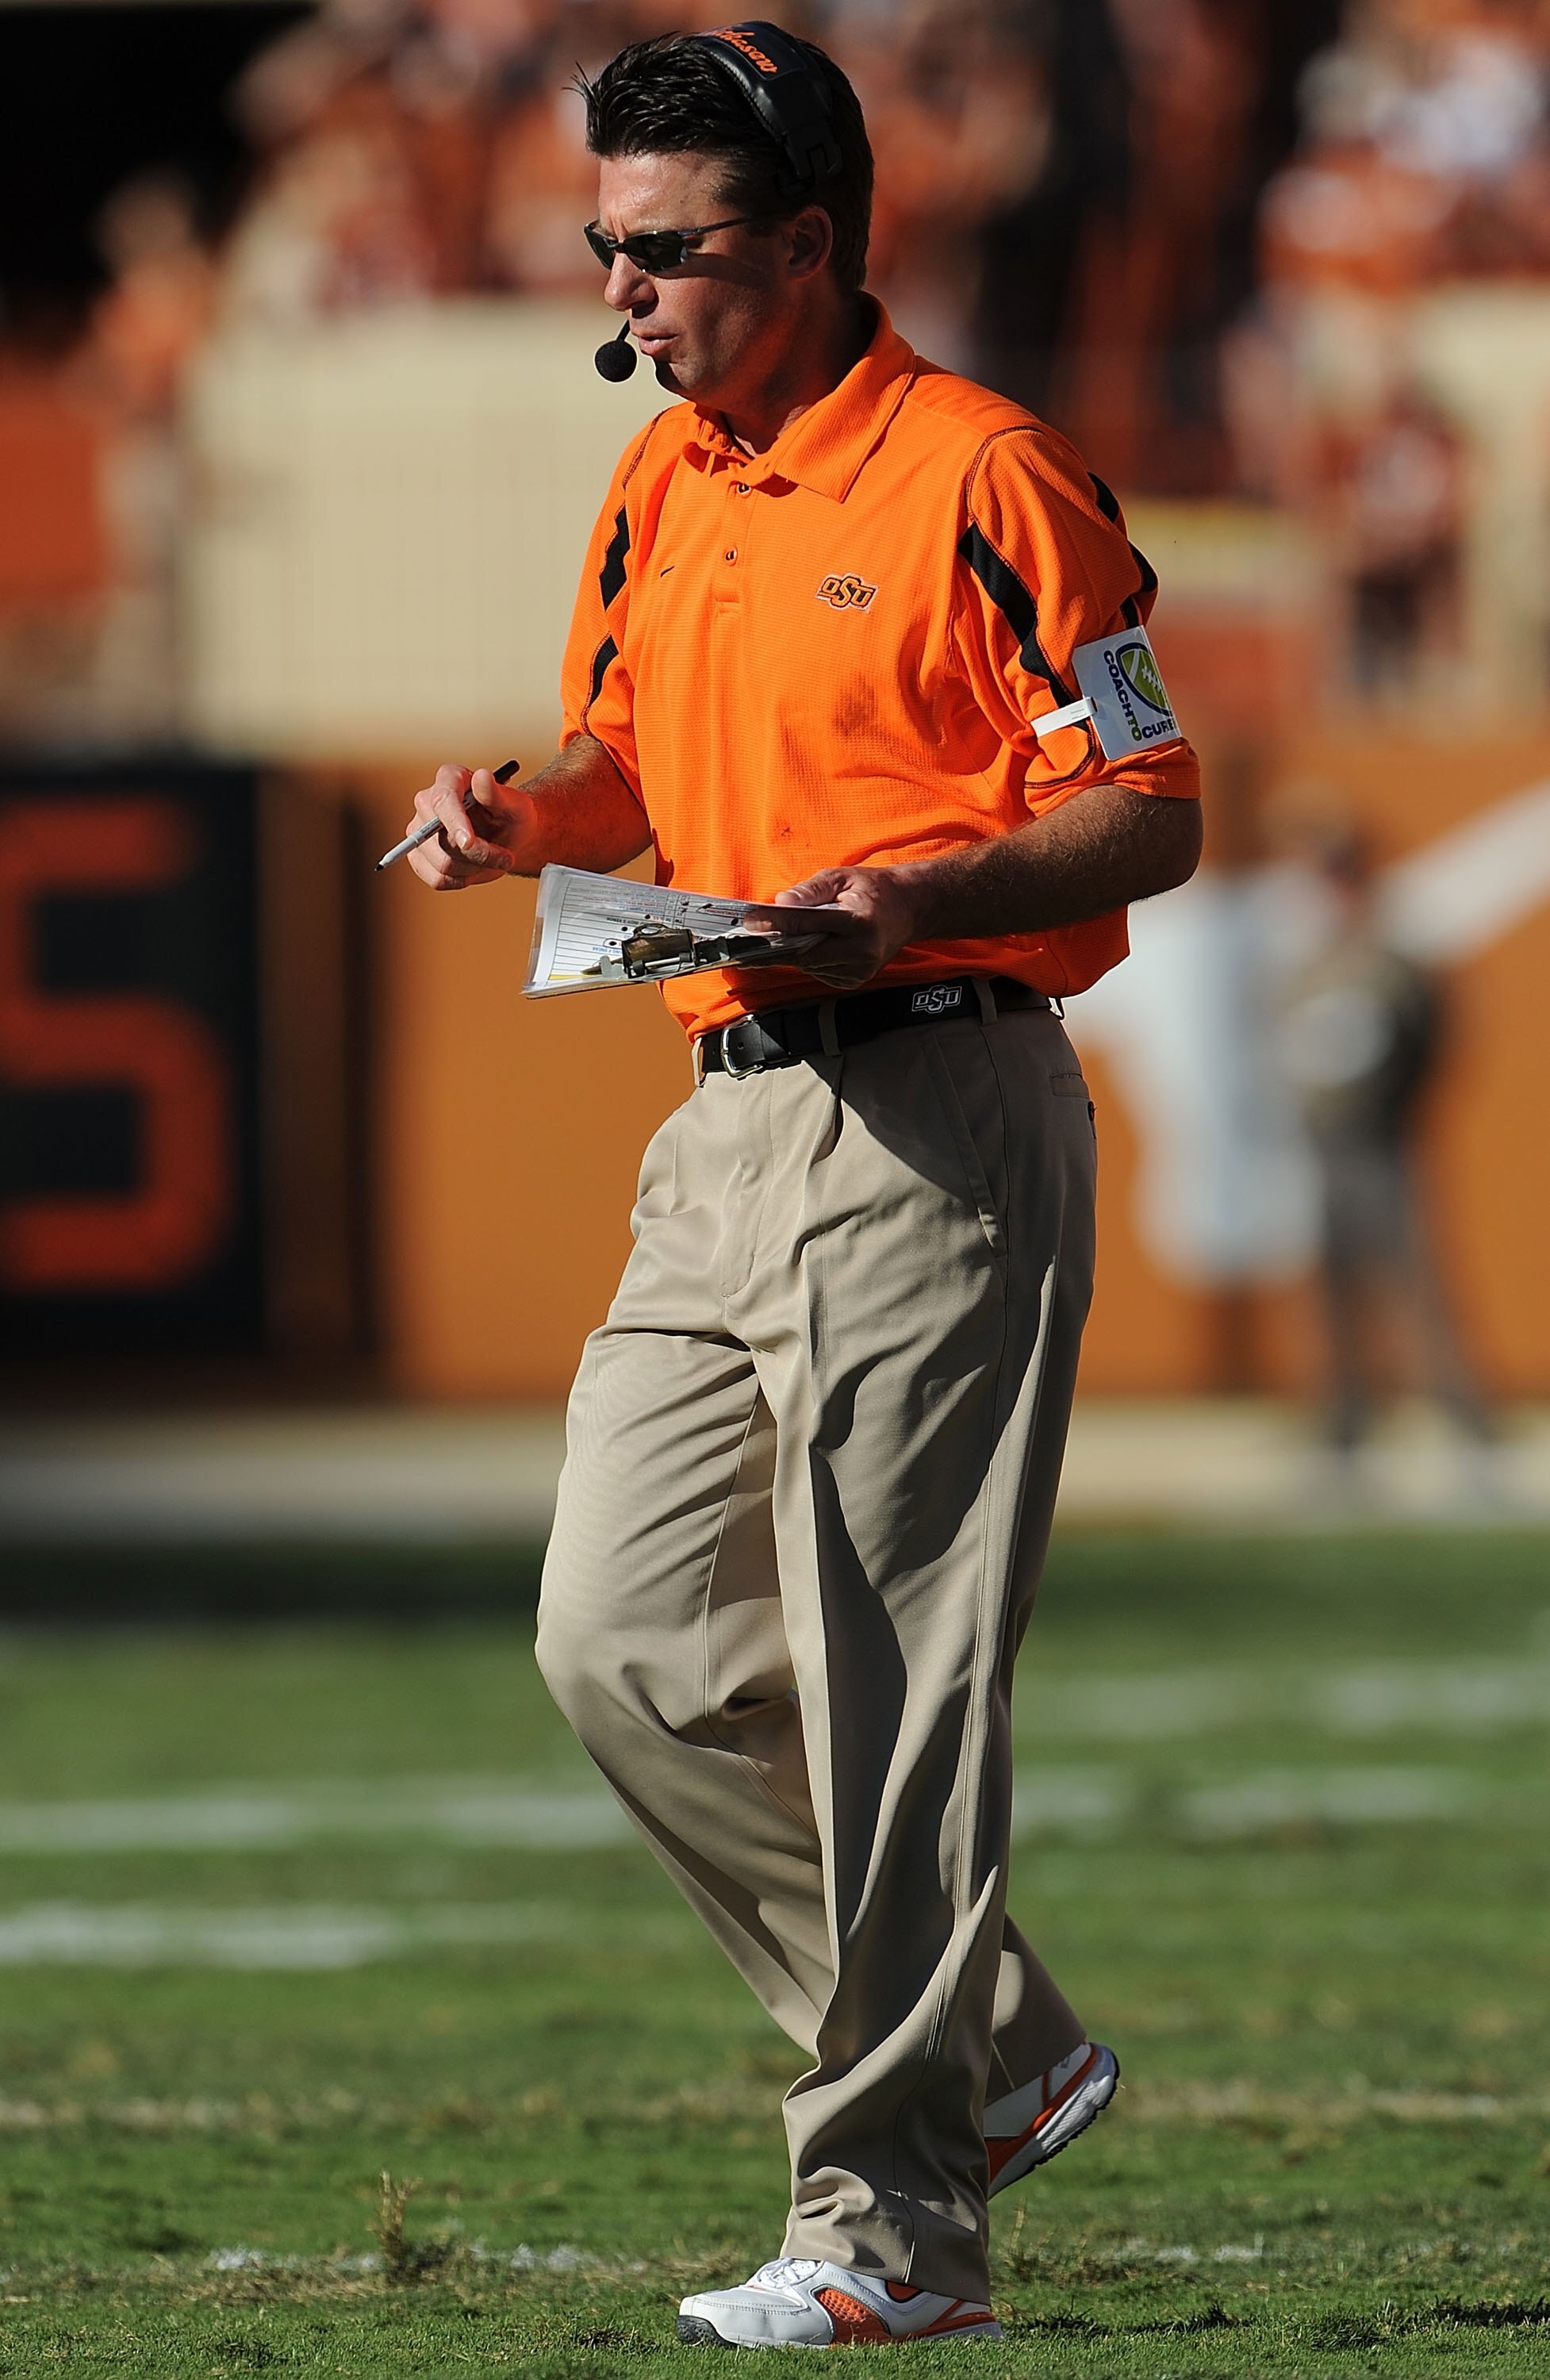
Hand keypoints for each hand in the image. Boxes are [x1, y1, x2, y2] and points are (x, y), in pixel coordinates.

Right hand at [406, 763, 534, 889]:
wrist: (510, 838)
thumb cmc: (512, 817)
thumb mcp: (515, 804)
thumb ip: (498, 793)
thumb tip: (482, 777)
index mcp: (449, 779)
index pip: (442, 799)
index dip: (454, 822)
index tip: (469, 842)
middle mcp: (427, 803)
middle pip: (442, 838)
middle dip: (478, 853)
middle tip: (505, 856)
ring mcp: (419, 832)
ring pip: (442, 863)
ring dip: (474, 868)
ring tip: (493, 859)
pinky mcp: (418, 857)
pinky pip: (437, 879)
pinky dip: (462, 880)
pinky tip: (475, 868)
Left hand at [760, 864, 920, 989]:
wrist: (908, 910)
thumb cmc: (873, 890)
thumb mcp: (842, 877)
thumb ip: (810, 890)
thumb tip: (780, 902)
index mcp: (860, 921)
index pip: (808, 924)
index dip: (776, 923)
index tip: (751, 920)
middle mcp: (862, 950)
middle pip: (805, 954)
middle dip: (777, 944)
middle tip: (752, 935)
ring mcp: (860, 970)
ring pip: (809, 966)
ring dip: (793, 952)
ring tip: (781, 936)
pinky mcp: (855, 980)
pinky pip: (819, 973)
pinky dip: (810, 960)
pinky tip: (814, 945)